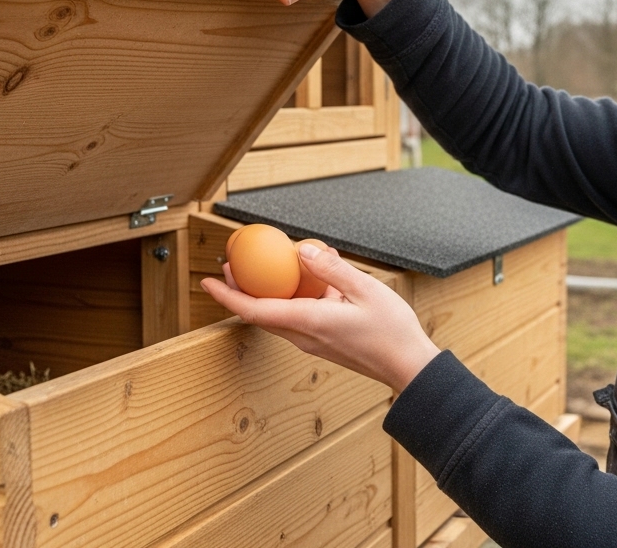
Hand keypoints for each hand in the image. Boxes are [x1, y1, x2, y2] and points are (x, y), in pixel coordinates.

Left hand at [202, 242, 440, 393]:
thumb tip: (303, 251)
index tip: (208, 280)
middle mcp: (304, 335)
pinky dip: (289, 298)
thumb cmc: (392, 332)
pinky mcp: (322, 342)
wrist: (408, 366)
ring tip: (260, 269)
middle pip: (259, 313)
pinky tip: (306, 279)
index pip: (255, 309)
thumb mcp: (366, 290)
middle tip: (230, 265)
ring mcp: (312, 341)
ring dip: (262, 294)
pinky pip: (295, 318)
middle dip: (239, 291)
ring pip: (276, 316)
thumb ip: (332, 269)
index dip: (228, 295)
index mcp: (310, 322)